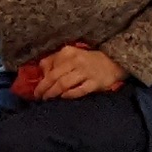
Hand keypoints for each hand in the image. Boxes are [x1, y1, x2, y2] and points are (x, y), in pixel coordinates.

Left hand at [12, 44, 127, 100]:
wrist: (114, 62)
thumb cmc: (88, 61)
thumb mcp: (71, 55)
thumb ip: (54, 61)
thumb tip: (41, 73)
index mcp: (68, 52)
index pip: (49, 66)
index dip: (41, 79)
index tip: (37, 89)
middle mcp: (76, 60)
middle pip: (54, 76)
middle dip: (44, 88)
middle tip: (38, 97)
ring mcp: (86, 72)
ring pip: (64, 84)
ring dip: (53, 93)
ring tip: (48, 99)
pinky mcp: (95, 83)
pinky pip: (78, 91)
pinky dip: (69, 95)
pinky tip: (63, 98)